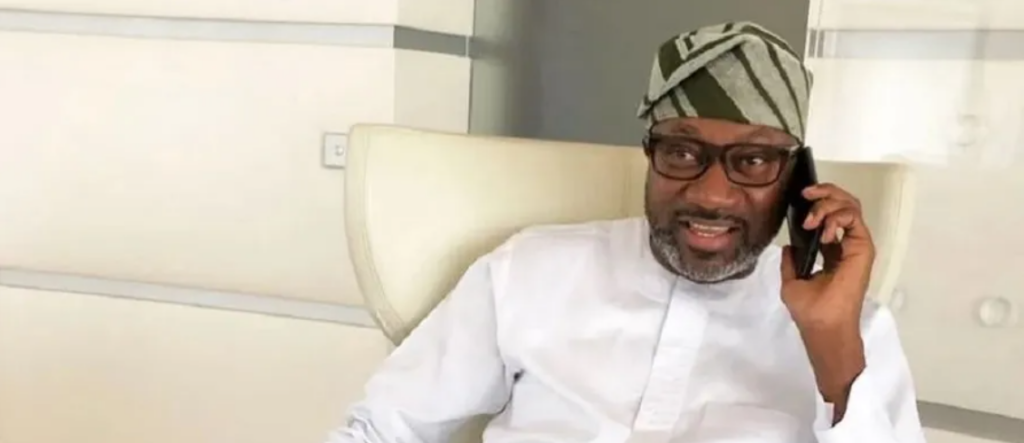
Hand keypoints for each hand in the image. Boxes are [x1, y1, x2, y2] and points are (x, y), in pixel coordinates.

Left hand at [780, 183, 875, 419]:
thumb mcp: (791, 281)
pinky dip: (837, 217)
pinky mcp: (863, 248)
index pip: (830, 214)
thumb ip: (790, 263)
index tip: (799, 198)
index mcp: (831, 251)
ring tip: (811, 220)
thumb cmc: (809, 310)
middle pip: (843, 203)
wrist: (822, 325)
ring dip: (828, 203)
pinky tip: (823, 231)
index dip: (817, 201)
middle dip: (825, 192)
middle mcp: (845, 244)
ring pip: (851, 206)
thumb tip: (788, 247)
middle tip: (806, 194)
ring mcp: (855, 245)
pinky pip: (854, 219)